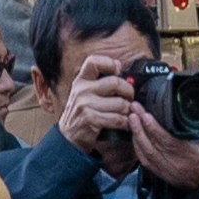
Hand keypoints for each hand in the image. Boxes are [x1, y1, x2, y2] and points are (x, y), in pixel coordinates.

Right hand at [60, 45, 146, 163]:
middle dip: (128, 91)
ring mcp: (85, 104)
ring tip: (127, 113)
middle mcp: (82, 90)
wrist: (69, 136)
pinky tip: (125, 123)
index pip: (94, 62)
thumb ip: (100, 79)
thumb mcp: (85, 92)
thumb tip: (118, 64)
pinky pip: (117, 118)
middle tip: (129, 98)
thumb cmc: (81, 112)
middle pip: (115, 82)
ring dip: (128, 110)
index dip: (109, 63)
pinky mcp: (91, 119)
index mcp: (81, 80)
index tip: (117, 71)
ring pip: (120, 103)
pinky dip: (125, 122)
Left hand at [124, 95, 198, 190]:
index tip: (146, 115)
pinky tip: (134, 136)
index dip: (155, 128)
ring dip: (137, 135)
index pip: (168, 142)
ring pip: (146, 153)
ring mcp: (167, 171)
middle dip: (140, 126)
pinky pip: (145, 161)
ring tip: (131, 118)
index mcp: (191, 157)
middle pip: (153, 145)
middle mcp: (176, 165)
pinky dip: (137, 148)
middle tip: (133, 110)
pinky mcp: (161, 174)